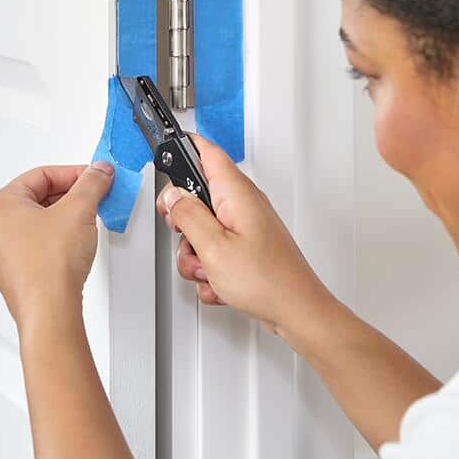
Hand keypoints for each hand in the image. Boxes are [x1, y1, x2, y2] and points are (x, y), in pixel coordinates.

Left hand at [0, 161, 114, 333]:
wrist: (49, 310)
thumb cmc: (49, 266)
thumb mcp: (79, 210)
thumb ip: (91, 183)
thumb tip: (98, 172)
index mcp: (0, 205)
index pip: (41, 175)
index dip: (73, 173)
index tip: (94, 176)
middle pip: (38, 198)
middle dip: (70, 195)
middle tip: (94, 195)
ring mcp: (2, 253)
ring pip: (38, 223)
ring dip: (65, 217)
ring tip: (87, 220)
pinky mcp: (15, 273)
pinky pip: (38, 245)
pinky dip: (57, 239)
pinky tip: (75, 245)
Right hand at [158, 136, 331, 336]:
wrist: (296, 311)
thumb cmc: (268, 280)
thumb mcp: (213, 246)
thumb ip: (187, 215)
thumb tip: (172, 196)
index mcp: (236, 193)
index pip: (206, 151)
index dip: (182, 148)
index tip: (163, 158)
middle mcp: (243, 205)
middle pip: (197, 197)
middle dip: (183, 223)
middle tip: (187, 238)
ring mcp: (245, 228)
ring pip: (202, 231)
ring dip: (197, 256)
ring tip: (210, 270)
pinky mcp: (246, 250)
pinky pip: (215, 254)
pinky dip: (212, 272)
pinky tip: (222, 284)